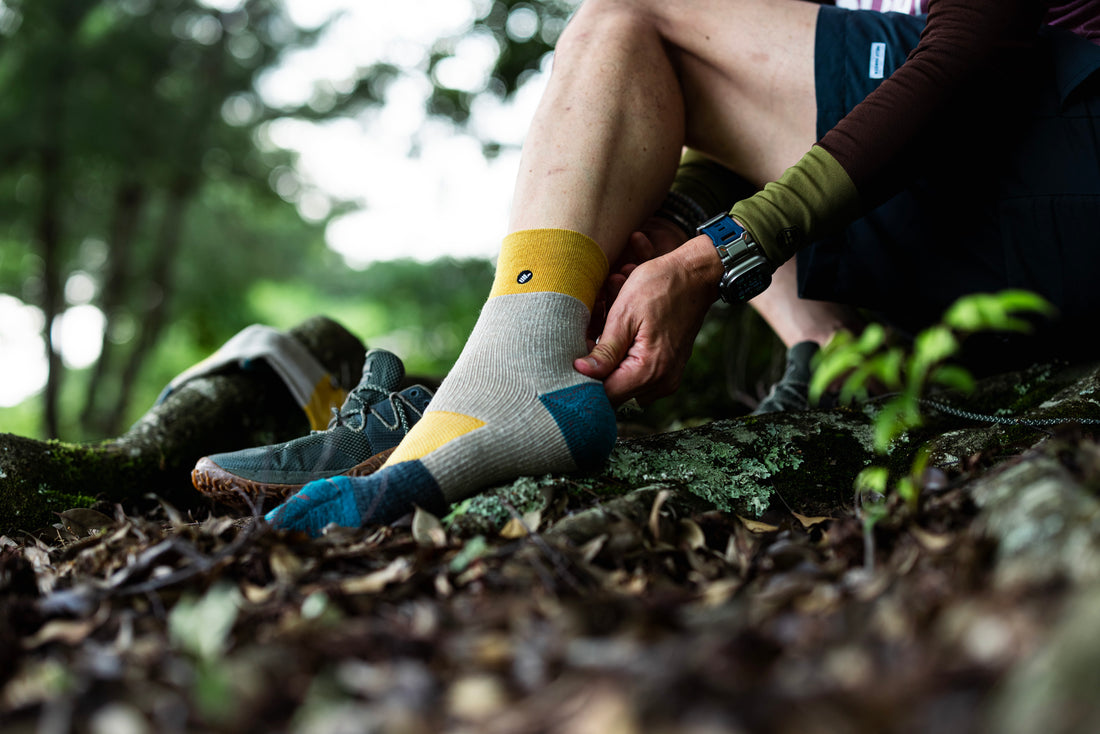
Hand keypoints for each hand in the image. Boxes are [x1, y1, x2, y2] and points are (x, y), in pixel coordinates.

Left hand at [576, 235, 722, 405]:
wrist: (695, 275)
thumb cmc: (660, 287)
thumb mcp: (624, 315)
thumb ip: (604, 351)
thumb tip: (581, 372)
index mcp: (648, 371)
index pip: (604, 394)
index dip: (584, 379)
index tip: (575, 355)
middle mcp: (661, 383)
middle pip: (613, 391)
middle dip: (598, 367)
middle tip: (593, 332)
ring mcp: (667, 380)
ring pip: (623, 383)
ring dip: (611, 360)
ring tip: (611, 326)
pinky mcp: (668, 372)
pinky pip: (637, 374)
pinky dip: (625, 357)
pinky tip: (625, 332)